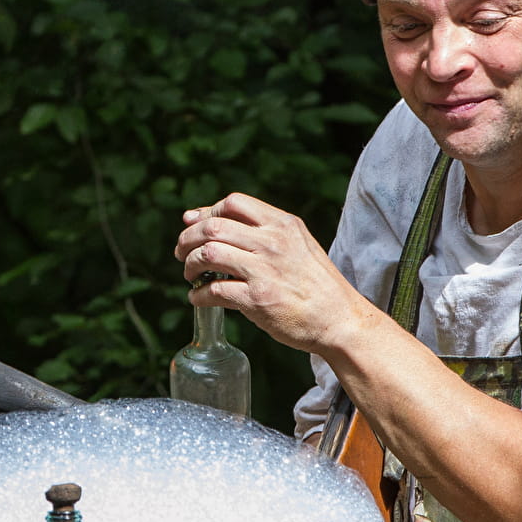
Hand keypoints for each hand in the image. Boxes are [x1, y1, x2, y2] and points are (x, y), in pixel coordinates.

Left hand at [173, 193, 375, 353]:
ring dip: (190, 264)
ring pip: (208, 253)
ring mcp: (264, 270)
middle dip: (188, 238)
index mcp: (283, 225)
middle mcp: (273, 242)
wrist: (339, 319)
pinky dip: (198, 295)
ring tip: (190, 275)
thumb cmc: (315, 284)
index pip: (233, 202)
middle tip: (181, 253)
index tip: (194, 225)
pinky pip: (214, 290)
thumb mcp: (298, 244)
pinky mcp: (257, 299)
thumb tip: (210, 220)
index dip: (207, 212)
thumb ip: (262, 231)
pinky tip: (198, 298)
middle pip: (213, 226)